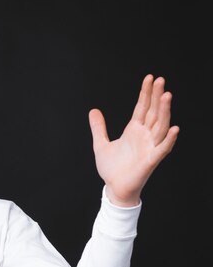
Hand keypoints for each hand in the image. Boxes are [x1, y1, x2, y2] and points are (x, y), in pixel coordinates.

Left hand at [88, 74, 179, 206]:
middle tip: (161, 80)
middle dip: (157, 97)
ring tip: (167, 96)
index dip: (146, 93)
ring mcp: (149, 147)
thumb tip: (93, 110)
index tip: (150, 78)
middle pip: (153, 112)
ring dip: (164, 112)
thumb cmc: (112, 168)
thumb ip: (98, 128)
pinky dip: (169, 139)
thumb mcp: (101, 144)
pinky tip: (174, 128)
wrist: (114, 188)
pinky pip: (162, 149)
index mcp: (134, 131)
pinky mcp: (151, 160)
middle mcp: (144, 136)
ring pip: (160, 126)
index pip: (142, 107)